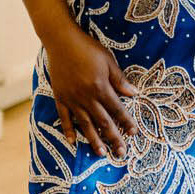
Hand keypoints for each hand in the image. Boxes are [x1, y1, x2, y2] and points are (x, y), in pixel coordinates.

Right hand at [44, 24, 139, 159]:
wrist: (61, 41)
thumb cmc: (88, 48)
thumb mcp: (108, 61)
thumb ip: (119, 80)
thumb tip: (134, 94)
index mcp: (100, 87)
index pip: (117, 109)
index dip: (126, 122)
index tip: (134, 133)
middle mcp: (86, 97)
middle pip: (103, 121)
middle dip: (113, 137)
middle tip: (121, 152)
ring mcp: (71, 99)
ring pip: (84, 124)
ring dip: (94, 139)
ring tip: (101, 153)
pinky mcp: (60, 97)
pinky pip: (64, 117)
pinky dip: (68, 130)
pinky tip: (73, 142)